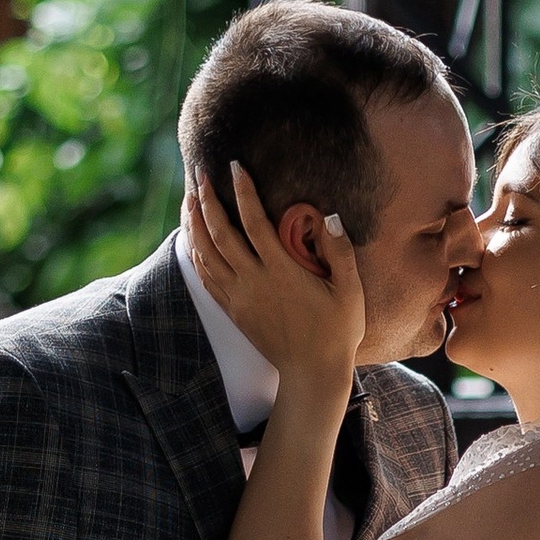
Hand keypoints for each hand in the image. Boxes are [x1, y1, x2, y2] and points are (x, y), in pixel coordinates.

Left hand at [183, 163, 364, 391]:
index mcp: (282, 272)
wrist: (312, 373)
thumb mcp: (349, 291)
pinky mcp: (233, 311)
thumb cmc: (337, 331)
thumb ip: (340, 252)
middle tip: (200, 173)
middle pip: (221, 233)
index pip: (255, 222)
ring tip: (189, 198)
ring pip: (206, 254)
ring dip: (195, 223)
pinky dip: (196, 254)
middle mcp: (254, 282)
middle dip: (208, 200)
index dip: (243, 191)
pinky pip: (206, 278)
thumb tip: (329, 216)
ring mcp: (240, 298)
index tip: (235, 166)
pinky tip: (193, 239)